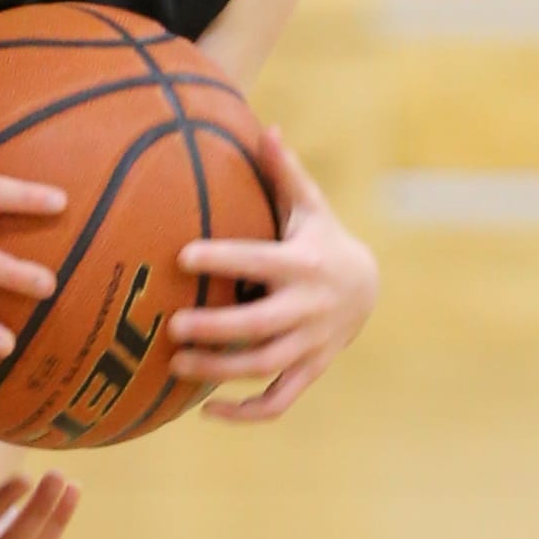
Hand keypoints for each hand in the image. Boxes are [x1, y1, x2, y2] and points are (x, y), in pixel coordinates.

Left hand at [170, 129, 378, 422]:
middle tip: (171, 326)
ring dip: (218, 370)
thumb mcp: (309, 206)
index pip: (258, 261)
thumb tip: (264, 125)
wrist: (368, 287)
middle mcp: (309, 308)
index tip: (182, 256)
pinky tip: (207, 411)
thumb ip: (284, 172)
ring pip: (262, 367)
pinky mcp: (308, 371)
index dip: (222, 259)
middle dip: (215, 330)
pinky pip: (277, 401)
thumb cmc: (321, 239)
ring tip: (175, 363)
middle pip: (259, 327)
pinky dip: (245, 413)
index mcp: (303, 264)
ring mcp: (310, 345)